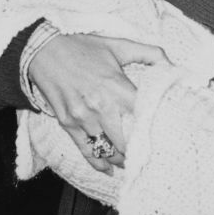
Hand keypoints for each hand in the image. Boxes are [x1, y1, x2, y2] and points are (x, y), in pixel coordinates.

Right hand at [28, 33, 166, 170]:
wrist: (42, 49)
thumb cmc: (80, 47)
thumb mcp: (116, 45)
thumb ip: (147, 53)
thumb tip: (171, 64)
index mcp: (117, 87)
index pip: (144, 118)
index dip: (156, 129)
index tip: (165, 135)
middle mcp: (101, 106)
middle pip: (128, 142)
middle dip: (140, 150)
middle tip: (149, 153)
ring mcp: (83, 118)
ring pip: (109, 150)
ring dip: (122, 158)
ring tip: (132, 160)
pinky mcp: (68, 124)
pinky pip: (87, 151)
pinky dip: (99, 163)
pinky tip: (109, 169)